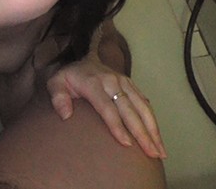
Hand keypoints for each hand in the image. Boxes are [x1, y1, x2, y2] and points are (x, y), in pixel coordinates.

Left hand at [46, 59, 166, 158]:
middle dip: (142, 133)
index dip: (117, 126)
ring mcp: (124, 82)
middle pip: (130, 110)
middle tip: (151, 152)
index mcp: (94, 83)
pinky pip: (145, 102)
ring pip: (143, 106)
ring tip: (160, 150)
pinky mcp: (131, 85)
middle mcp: (112, 81)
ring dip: (153, 129)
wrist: (82, 61)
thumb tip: (66, 115)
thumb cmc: (68, 79)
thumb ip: (57, 97)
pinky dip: (153, 120)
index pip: (107, 108)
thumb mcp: (55, 83)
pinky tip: (158, 136)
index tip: (126, 144)